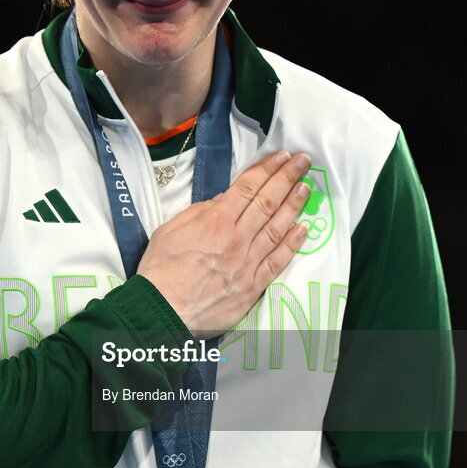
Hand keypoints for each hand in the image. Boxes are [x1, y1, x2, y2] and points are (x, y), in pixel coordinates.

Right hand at [137, 151, 310, 336]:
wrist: (161, 311)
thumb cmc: (160, 270)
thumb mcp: (170, 230)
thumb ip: (198, 212)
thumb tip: (222, 201)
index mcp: (215, 222)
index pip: (248, 188)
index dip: (267, 169)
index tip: (281, 156)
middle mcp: (236, 239)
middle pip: (267, 202)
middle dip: (287, 178)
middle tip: (303, 162)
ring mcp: (247, 264)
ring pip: (277, 228)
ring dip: (294, 205)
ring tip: (306, 188)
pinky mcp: (252, 287)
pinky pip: (277, 262)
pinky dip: (292, 244)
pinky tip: (303, 229)